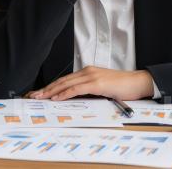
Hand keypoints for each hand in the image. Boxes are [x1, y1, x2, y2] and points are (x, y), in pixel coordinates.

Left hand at [25, 66, 154, 100]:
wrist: (138, 83)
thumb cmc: (123, 87)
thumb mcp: (102, 88)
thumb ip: (89, 91)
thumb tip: (75, 99)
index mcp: (88, 72)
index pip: (65, 80)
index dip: (51, 86)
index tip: (40, 93)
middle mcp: (87, 72)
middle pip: (61, 81)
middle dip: (46, 89)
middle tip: (33, 95)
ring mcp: (91, 76)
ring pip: (66, 84)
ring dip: (51, 91)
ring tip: (39, 97)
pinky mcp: (96, 83)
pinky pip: (76, 89)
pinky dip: (64, 93)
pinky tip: (56, 98)